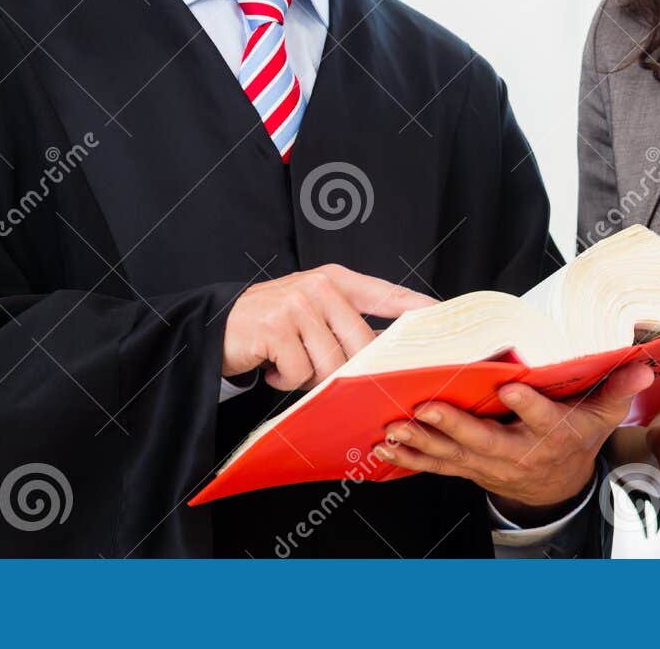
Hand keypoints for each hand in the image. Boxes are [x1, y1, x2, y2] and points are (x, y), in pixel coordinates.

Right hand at [222, 264, 434, 390]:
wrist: (217, 325)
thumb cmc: (274, 323)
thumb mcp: (313, 310)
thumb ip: (348, 321)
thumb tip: (389, 352)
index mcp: (336, 279)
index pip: (386, 293)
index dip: (416, 306)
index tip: (442, 317)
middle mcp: (320, 286)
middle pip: (361, 343)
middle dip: (350, 370)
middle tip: (327, 375)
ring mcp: (297, 305)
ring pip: (330, 364)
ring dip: (311, 376)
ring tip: (291, 363)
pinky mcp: (274, 329)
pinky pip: (299, 372)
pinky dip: (285, 380)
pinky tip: (272, 366)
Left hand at [372, 361, 655, 517]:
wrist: (556, 486)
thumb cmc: (575, 439)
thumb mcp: (601, 417)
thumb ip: (617, 389)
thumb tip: (641, 365)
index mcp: (552, 434)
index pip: (543, 419)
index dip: (528, 405)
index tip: (511, 387)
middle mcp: (518, 453)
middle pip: (486, 441)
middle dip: (455, 426)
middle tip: (428, 407)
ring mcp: (488, 464)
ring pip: (453, 456)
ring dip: (422, 443)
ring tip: (396, 428)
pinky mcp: (467, 468)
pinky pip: (436, 466)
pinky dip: (410, 458)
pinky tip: (386, 447)